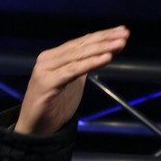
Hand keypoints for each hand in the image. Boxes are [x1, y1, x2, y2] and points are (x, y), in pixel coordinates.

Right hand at [15, 26, 129, 134]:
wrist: (35, 130)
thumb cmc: (55, 105)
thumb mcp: (73, 81)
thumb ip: (83, 65)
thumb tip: (104, 51)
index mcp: (54, 56)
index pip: (82, 42)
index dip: (102, 35)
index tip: (122, 31)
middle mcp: (48, 59)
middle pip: (81, 46)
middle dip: (105, 39)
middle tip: (125, 34)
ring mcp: (46, 70)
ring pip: (78, 56)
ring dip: (102, 48)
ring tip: (119, 44)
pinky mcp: (47, 84)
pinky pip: (73, 71)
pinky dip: (90, 63)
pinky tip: (106, 58)